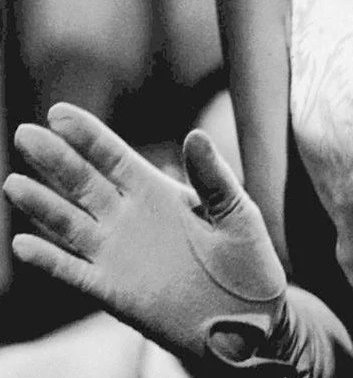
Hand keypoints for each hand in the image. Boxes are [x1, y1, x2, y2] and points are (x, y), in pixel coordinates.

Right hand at [3, 102, 287, 366]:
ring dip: (42, 205)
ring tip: (13, 182)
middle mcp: (131, 218)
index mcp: (159, 192)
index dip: (87, 135)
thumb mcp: (236, 212)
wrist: (250, 319)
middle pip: (84, 182)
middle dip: (55, 158)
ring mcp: (118, 254)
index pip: (114, 156)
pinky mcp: (114, 291)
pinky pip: (75, 272)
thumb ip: (213, 177)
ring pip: (71, 223)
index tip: (59, 112)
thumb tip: (195, 134)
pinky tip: (23, 244)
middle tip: (25, 133)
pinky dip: (49, 260)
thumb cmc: (247, 260)